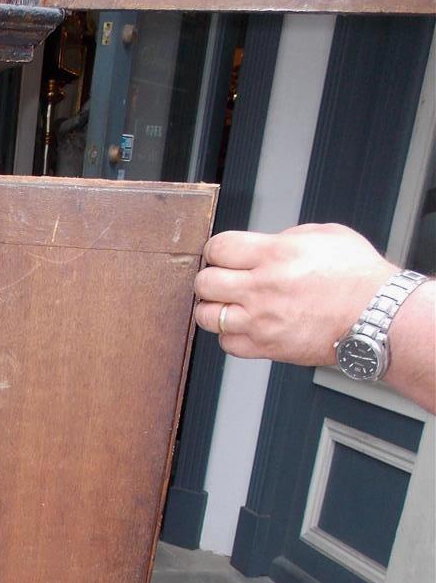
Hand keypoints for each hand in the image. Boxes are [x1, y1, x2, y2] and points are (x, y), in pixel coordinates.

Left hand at [194, 223, 392, 365]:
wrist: (377, 315)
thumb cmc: (358, 277)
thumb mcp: (324, 235)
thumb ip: (285, 238)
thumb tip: (263, 245)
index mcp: (274, 254)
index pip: (218, 248)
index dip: (217, 251)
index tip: (222, 255)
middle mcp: (262, 287)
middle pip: (204, 282)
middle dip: (210, 279)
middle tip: (222, 280)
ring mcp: (261, 320)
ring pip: (207, 316)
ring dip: (214, 308)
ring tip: (228, 305)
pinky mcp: (266, 347)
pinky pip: (227, 344)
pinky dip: (230, 336)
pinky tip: (245, 327)